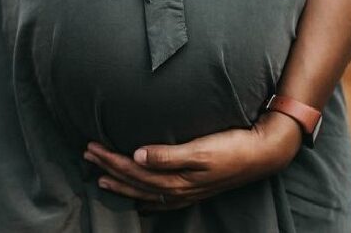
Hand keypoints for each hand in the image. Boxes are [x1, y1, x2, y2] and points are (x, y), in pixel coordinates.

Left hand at [83, 112, 302, 210]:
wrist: (263, 153)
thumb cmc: (232, 146)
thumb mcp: (200, 149)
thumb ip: (168, 155)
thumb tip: (137, 155)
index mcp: (177, 178)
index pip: (134, 170)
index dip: (111, 159)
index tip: (92, 147)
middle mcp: (179, 189)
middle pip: (135, 181)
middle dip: (109, 168)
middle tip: (87, 155)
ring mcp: (188, 192)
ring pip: (146, 192)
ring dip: (122, 184)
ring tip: (101, 177)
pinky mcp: (196, 189)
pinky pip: (163, 200)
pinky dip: (147, 201)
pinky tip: (140, 204)